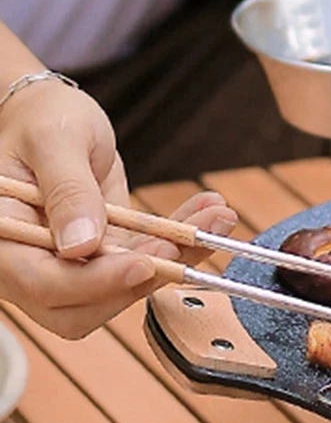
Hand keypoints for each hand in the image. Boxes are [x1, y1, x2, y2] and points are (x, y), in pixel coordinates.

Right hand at [0, 78, 236, 338]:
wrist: (50, 117)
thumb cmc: (40, 119)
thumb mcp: (53, 142)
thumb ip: (67, 191)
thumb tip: (80, 245)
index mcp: (1, 240)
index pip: (43, 282)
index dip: (96, 282)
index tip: (143, 263)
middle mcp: (30, 265)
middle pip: (83, 306)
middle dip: (142, 281)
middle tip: (186, 243)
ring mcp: (70, 267)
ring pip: (124, 288)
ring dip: (177, 259)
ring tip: (218, 219)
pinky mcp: (105, 258)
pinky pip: (145, 262)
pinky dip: (181, 242)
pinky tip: (211, 215)